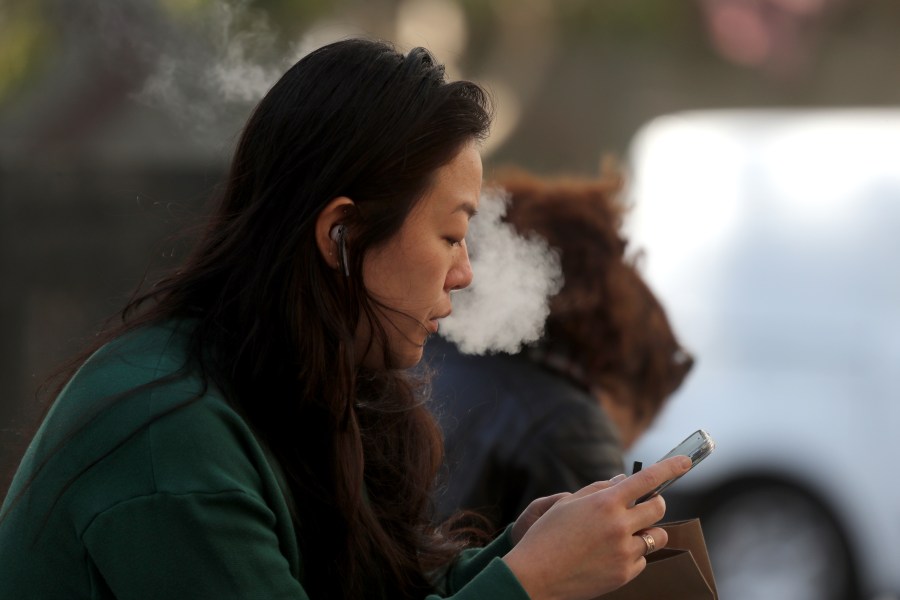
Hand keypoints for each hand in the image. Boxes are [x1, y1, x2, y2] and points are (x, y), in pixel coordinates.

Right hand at [502, 455, 690, 599]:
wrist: (535, 576)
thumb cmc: (547, 535)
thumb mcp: (568, 503)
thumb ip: (600, 488)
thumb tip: (625, 480)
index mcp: (605, 502)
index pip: (648, 479)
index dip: (671, 468)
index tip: (685, 462)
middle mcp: (619, 525)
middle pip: (658, 508)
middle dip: (655, 503)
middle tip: (644, 504)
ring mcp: (624, 551)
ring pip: (656, 536)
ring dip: (647, 530)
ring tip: (625, 533)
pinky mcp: (625, 574)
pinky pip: (642, 559)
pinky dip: (633, 554)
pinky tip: (610, 554)